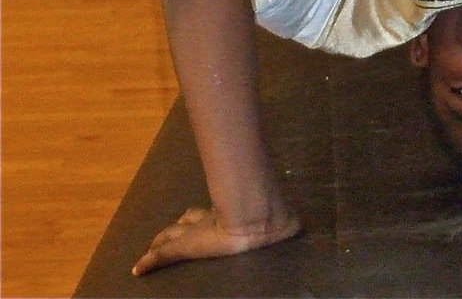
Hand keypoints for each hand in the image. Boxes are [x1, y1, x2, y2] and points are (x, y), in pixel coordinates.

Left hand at [131, 205, 301, 274]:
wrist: (259, 222)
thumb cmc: (271, 221)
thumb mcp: (281, 223)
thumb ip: (287, 223)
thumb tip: (302, 226)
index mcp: (230, 216)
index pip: (210, 214)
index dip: (200, 217)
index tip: (192, 219)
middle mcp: (211, 219)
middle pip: (189, 219)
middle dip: (178, 226)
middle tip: (169, 231)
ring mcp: (198, 232)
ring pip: (173, 235)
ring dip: (163, 240)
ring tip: (155, 246)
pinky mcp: (188, 246)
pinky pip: (164, 254)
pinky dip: (151, 260)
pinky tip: (138, 269)